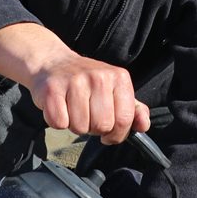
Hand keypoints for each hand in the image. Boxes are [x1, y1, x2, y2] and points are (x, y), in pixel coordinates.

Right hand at [29, 52, 149, 144]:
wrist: (52, 63)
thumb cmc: (87, 82)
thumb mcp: (114, 90)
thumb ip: (133, 110)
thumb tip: (143, 126)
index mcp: (119, 77)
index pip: (125, 119)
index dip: (117, 134)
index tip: (108, 132)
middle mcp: (99, 76)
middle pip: (103, 125)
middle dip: (94, 129)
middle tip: (87, 116)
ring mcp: (75, 81)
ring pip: (80, 127)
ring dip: (76, 126)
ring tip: (73, 110)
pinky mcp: (52, 89)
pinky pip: (59, 123)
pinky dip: (58, 122)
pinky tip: (60, 107)